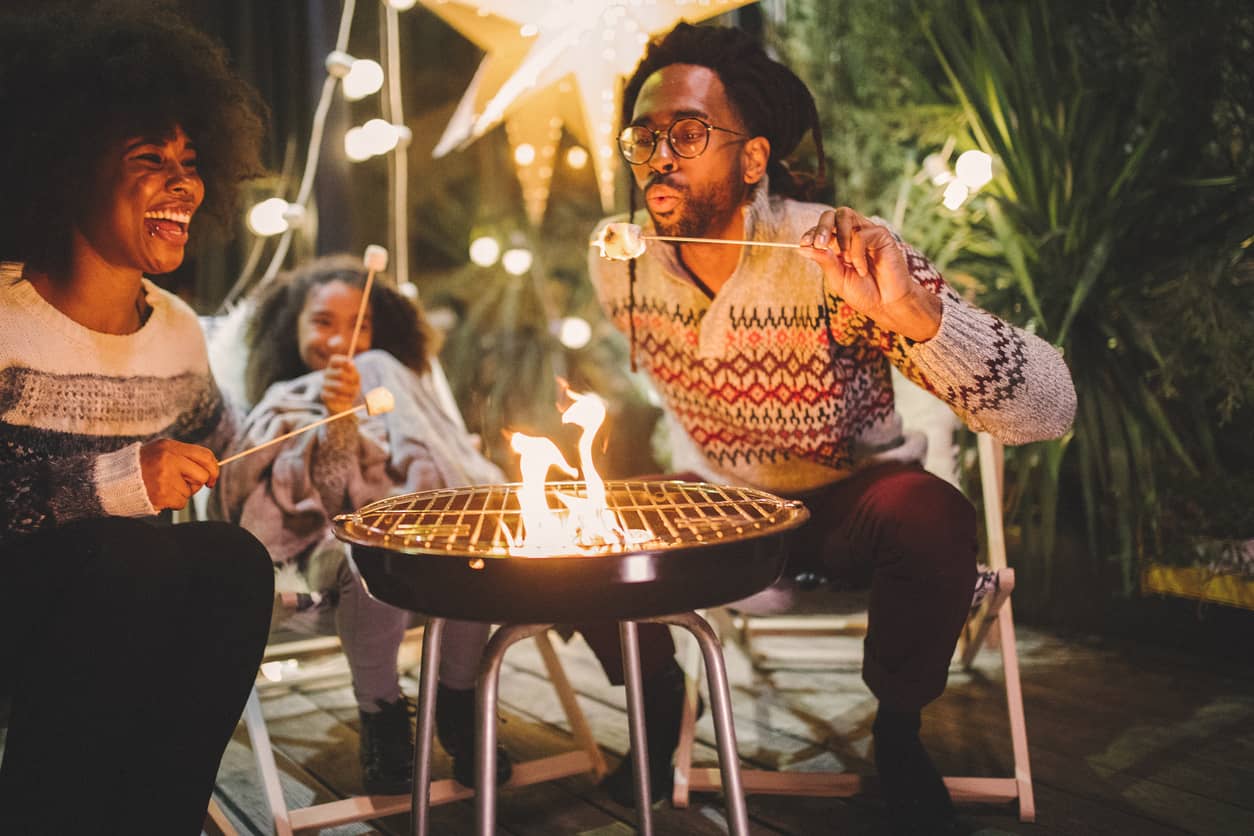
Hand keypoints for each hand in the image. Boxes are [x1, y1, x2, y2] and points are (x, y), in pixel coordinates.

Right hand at [139, 438, 218, 510]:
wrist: (115, 482)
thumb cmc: (142, 466)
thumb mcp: (161, 452)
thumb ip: (184, 456)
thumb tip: (211, 470)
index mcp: (169, 447)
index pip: (205, 455)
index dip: (214, 468)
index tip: (212, 478)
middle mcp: (169, 460)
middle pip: (202, 475)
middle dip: (197, 483)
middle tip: (183, 483)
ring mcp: (165, 477)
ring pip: (192, 491)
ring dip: (182, 492)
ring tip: (164, 486)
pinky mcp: (163, 494)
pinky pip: (182, 503)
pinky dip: (174, 502)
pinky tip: (160, 494)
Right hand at [321, 354, 360, 413]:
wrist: (348, 400)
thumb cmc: (352, 385)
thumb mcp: (355, 376)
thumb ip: (352, 369)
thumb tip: (350, 363)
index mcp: (334, 366)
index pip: (334, 360)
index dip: (343, 361)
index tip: (352, 365)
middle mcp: (327, 373)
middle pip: (340, 373)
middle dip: (351, 380)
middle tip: (357, 385)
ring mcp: (324, 384)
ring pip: (339, 386)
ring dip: (350, 390)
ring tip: (354, 393)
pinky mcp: (323, 394)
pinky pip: (334, 396)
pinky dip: (344, 398)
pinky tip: (348, 399)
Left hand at [799, 207, 940, 341]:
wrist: (887, 304)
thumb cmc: (864, 293)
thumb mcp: (838, 278)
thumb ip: (824, 260)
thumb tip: (802, 247)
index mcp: (837, 245)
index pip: (820, 229)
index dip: (811, 233)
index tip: (803, 244)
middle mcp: (851, 235)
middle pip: (832, 215)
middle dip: (822, 227)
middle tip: (819, 244)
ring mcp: (866, 232)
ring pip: (846, 215)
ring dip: (841, 236)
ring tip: (846, 260)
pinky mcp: (881, 235)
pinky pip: (861, 235)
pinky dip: (858, 254)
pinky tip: (863, 269)